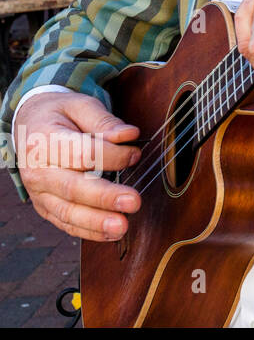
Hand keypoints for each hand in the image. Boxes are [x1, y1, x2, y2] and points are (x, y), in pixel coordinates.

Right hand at [12, 92, 141, 240]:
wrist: (30, 125)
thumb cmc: (60, 114)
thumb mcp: (80, 105)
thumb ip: (104, 121)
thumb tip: (129, 135)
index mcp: (44, 140)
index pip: (81, 153)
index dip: (112, 155)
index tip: (136, 153)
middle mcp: (37, 170)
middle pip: (73, 187)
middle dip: (105, 197)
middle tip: (133, 202)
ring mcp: (38, 192)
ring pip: (67, 211)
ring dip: (96, 222)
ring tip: (122, 226)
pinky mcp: (44, 206)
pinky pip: (64, 223)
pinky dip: (87, 231)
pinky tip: (110, 234)